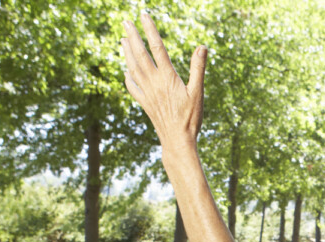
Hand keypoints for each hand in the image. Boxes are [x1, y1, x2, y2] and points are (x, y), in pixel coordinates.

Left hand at [121, 11, 205, 149]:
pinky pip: (133, 88)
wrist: (178, 141)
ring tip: (122, 40)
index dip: (150, 30)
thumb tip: (202, 47)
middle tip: (125, 22)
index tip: (144, 16)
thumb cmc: (191, 118)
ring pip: (133, 69)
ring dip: (127, 53)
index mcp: (167, 77)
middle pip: (139, 55)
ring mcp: (147, 94)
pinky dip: (127, 78)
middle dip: (132, 37)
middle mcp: (153, 83)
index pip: (157, 48)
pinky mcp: (145, 104)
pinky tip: (126, 72)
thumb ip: (198, 68)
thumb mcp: (198, 92)